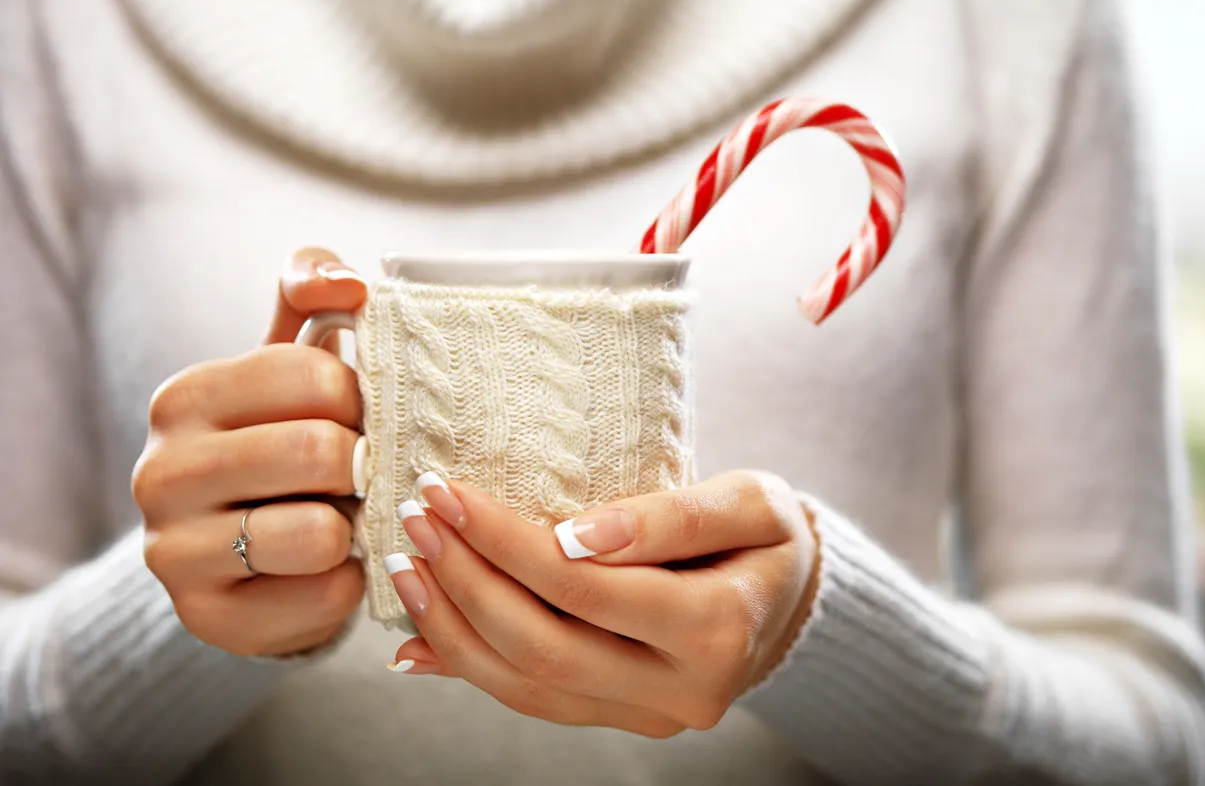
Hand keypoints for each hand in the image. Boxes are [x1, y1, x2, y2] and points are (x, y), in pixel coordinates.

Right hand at [132, 247, 367, 656]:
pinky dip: (348, 583)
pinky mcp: (208, 619)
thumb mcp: (290, 363)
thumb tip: (350, 284)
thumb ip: (313, 295)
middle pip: (322, 452)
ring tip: (342, 519)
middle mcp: (161, 472)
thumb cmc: (282, 441)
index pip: (320, 376)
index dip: (366, 400)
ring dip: (355, 528)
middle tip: (362, 475)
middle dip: (365, 466)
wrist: (245, 555)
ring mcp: (174, 553)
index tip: (360, 417)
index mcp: (187, 397)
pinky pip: (325, 598)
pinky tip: (328, 570)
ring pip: (320, 533)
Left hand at [385, 471, 819, 736]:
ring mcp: (649, 715)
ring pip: (529, 687)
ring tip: (407, 566)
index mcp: (718, 630)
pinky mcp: (622, 718)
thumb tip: (577, 533)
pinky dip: (472, 667)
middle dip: (467, 582)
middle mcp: (682, 691)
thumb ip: (671, 517)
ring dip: (455, 627)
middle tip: (417, 520)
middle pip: (546, 646)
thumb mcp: (750, 502)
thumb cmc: (767, 535)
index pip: (588, 588)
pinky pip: (534, 702)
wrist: (791, 596)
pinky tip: (422, 638)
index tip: (451, 492)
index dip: (508, 543)